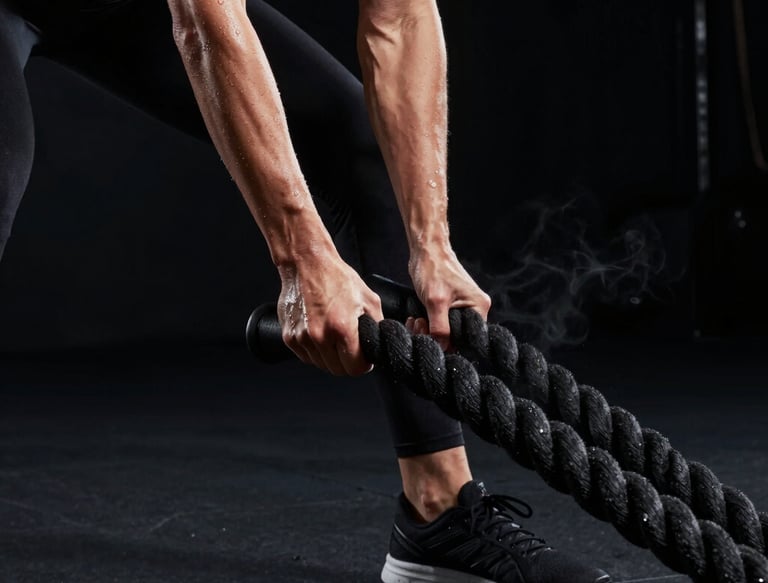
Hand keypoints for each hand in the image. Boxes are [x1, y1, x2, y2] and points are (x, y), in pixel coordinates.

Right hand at [277, 247, 383, 375]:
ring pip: (322, 365)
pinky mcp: (289, 337)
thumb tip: (379, 343)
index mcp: (342, 328)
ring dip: (331, 358)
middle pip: (338, 370)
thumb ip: (377, 325)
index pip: (355, 368)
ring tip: (334, 337)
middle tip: (351, 349)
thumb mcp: (369, 299)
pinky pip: (307, 357)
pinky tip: (321, 335)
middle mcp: (319, 336)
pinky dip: (316, 352)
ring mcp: (302, 338)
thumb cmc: (336, 277)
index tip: (364, 358)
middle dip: (348, 363)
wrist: (307, 264)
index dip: (363, 364)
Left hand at [407, 245, 490, 349]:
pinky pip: (439, 325)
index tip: (433, 340)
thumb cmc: (433, 269)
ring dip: (427, 332)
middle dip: (436, 338)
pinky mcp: (449, 307)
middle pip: (457, 338)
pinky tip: (415, 319)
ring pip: (445, 333)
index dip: (450, 345)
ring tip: (416, 321)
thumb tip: (441, 348)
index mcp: (479, 308)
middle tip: (420, 326)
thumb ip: (440, 328)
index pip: (469, 340)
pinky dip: (426, 325)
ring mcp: (461, 308)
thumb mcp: (436, 301)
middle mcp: (474, 309)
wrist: (425, 250)